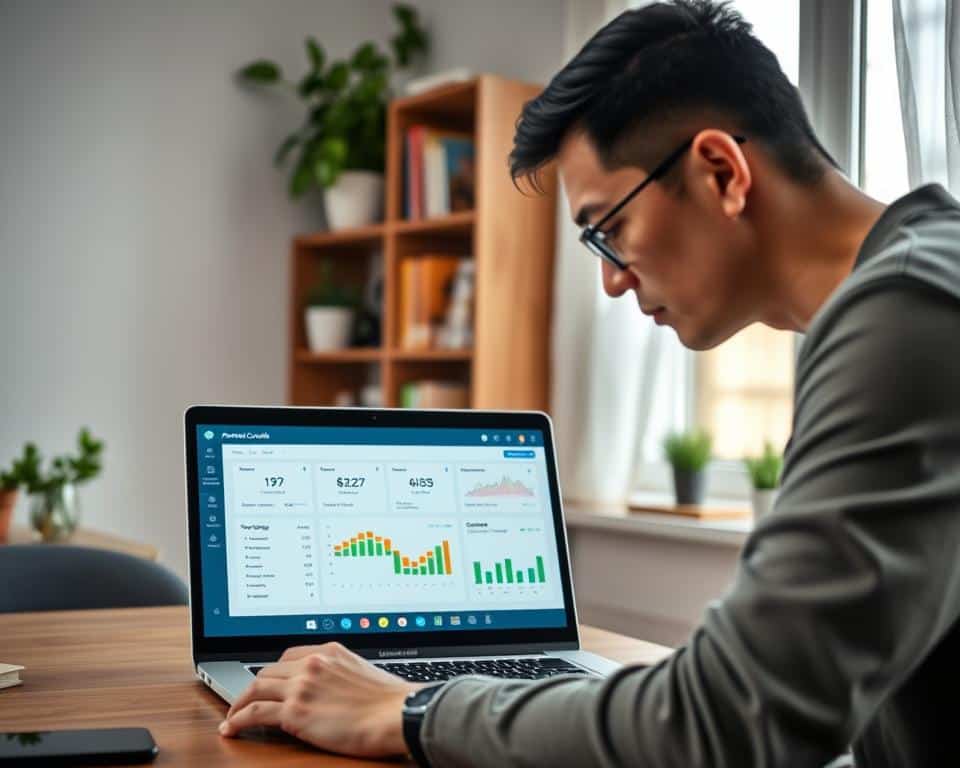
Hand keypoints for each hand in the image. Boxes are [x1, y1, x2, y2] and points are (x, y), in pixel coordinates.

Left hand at [219, 642, 422, 756]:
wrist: (397, 714)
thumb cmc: (390, 700)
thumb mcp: (362, 672)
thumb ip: (340, 673)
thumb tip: (331, 688)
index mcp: (329, 651)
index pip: (289, 655)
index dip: (274, 671)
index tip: (269, 681)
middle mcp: (312, 664)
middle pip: (268, 670)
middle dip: (254, 686)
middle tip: (246, 700)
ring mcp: (301, 686)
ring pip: (256, 688)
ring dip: (240, 702)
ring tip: (233, 716)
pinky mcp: (295, 712)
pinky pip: (255, 712)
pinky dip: (238, 719)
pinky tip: (232, 728)